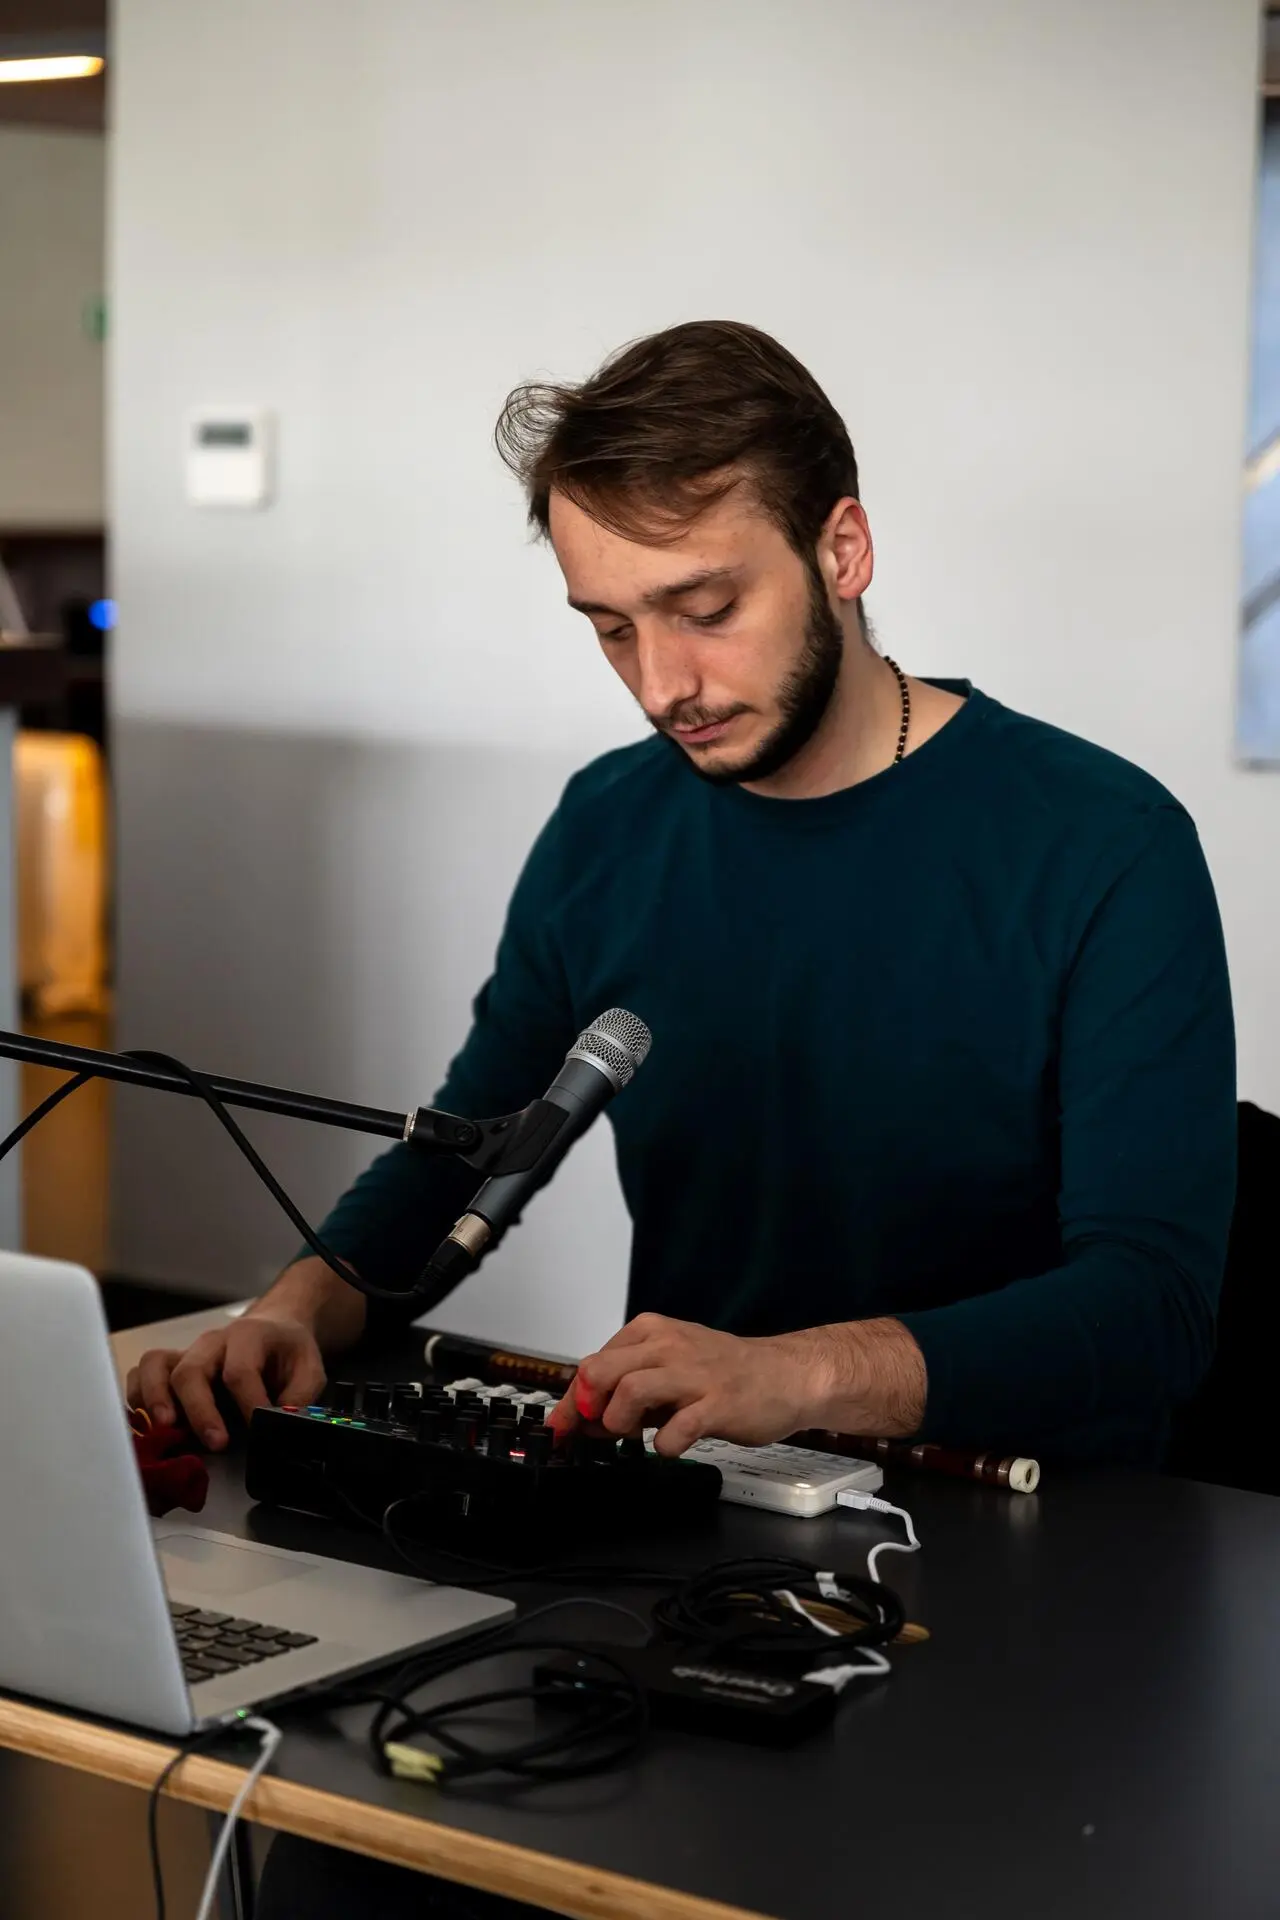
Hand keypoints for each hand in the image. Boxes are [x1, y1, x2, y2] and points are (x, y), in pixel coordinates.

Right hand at [125, 1313, 326, 1451]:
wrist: (273, 1330)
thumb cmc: (287, 1352)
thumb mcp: (310, 1369)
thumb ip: (299, 1397)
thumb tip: (278, 1425)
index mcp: (248, 1337)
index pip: (239, 1371)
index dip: (247, 1404)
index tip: (257, 1429)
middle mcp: (211, 1343)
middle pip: (191, 1370)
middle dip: (200, 1410)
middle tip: (216, 1443)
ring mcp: (186, 1353)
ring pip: (155, 1365)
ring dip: (155, 1399)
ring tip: (166, 1429)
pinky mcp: (170, 1369)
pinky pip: (140, 1374)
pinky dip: (137, 1399)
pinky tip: (146, 1426)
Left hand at [551, 1313, 830, 1456]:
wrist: (786, 1375)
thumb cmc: (726, 1373)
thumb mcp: (670, 1368)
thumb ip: (628, 1388)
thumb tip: (585, 1418)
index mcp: (652, 1332)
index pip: (592, 1363)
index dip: (569, 1402)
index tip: (561, 1428)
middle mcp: (668, 1346)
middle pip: (601, 1371)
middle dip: (588, 1408)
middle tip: (599, 1428)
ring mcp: (693, 1375)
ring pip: (630, 1391)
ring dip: (620, 1422)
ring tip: (635, 1434)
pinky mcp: (716, 1404)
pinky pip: (676, 1428)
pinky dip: (664, 1444)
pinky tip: (670, 1444)